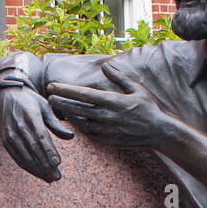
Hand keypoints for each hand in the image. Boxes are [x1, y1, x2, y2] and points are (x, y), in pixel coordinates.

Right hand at [0, 83, 74, 182]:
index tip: (57, 163)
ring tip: (49, 178)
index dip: (49, 151)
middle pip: (34, 149)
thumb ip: (56, 123)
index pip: (41, 136)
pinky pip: (17, 158)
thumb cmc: (29, 101)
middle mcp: (18, 126)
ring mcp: (10, 135)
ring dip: (37, 170)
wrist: (5, 95)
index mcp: (30, 115)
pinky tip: (38, 173)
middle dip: (45, 165)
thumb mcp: (45, 106)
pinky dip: (28, 167)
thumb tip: (70, 136)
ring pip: (25, 156)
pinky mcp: (5, 141)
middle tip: (56, 177)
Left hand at [47, 66, 170, 147]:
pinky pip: (88, 133)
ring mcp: (105, 130)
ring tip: (58, 106)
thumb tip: (105, 65)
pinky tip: (75, 120)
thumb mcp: (136, 88)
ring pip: (80, 122)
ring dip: (69, 114)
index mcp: (112, 101)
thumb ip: (118, 77)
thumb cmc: (148, 108)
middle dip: (60, 101)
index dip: (65, 90)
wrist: (158, 133)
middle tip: (48, 96)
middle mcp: (106, 116)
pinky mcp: (106, 141)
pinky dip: (80, 126)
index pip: (82, 94)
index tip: (52, 86)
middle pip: (76, 108)